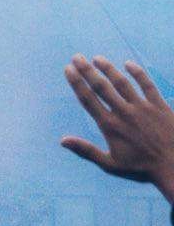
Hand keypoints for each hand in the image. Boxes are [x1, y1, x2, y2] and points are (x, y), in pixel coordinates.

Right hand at [62, 56, 173, 190]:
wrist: (173, 165)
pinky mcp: (160, 106)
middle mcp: (124, 112)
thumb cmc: (141, 168)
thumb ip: (86, 150)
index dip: (77, 82)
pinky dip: (138, 73)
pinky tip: (129, 63)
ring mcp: (143, 107)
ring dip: (109, 69)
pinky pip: (148, 85)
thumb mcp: (110, 164)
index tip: (68, 69)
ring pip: (122, 83)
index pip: (88, 99)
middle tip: (76, 57)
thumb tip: (62, 140)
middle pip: (102, 87)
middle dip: (87, 70)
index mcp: (110, 125)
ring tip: (97, 58)